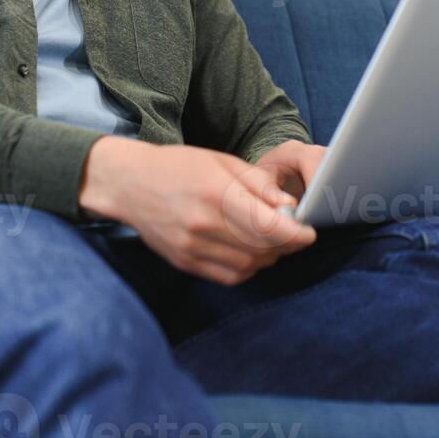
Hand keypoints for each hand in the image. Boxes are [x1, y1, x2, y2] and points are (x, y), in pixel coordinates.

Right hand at [79, 137, 316, 285]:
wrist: (129, 183)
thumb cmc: (179, 166)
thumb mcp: (222, 161)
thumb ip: (258, 185)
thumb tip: (290, 207)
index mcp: (215, 194)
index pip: (267, 226)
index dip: (295, 234)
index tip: (308, 233)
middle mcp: (203, 224)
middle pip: (261, 248)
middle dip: (286, 245)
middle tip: (295, 236)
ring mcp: (192, 247)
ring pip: (248, 266)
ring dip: (268, 258)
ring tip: (273, 243)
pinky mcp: (184, 262)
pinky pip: (228, 275)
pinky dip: (248, 269)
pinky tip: (251, 254)